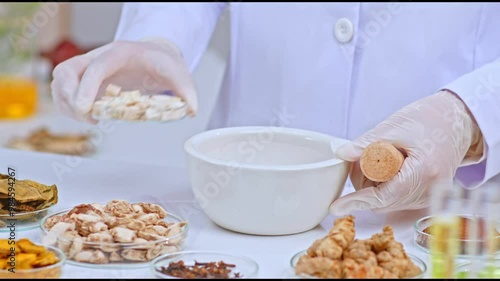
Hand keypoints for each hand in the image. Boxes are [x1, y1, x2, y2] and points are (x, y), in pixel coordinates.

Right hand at [51, 38, 197, 122]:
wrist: (156, 55)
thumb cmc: (164, 63)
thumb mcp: (178, 72)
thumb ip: (186, 89)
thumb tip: (191, 109)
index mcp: (120, 53)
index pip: (96, 66)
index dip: (86, 88)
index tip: (86, 109)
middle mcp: (99, 57)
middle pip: (67, 70)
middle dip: (70, 97)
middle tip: (87, 118)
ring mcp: (90, 68)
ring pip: (61, 80)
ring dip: (66, 103)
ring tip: (89, 119)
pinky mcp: (86, 80)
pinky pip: (64, 90)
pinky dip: (68, 106)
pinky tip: (88, 118)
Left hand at [329, 90, 482, 215]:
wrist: (457, 121)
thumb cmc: (429, 119)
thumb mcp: (394, 126)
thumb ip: (366, 143)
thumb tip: (341, 154)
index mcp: (423, 172)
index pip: (383, 196)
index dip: (356, 202)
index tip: (335, 207)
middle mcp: (430, 190)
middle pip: (383, 201)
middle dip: (364, 186)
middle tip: (359, 160)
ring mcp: (431, 195)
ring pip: (389, 201)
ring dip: (374, 186)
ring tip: (377, 158)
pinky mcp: (429, 195)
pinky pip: (399, 198)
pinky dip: (387, 186)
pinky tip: (388, 167)